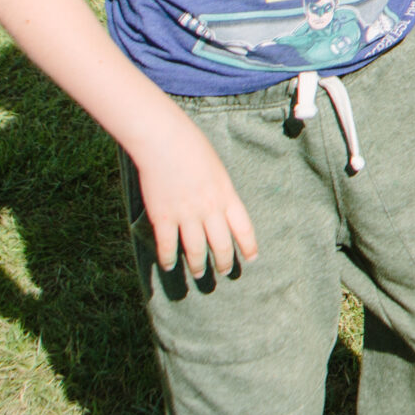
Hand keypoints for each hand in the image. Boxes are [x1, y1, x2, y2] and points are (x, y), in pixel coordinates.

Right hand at [128, 109, 257, 276]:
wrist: (165, 141)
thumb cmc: (192, 148)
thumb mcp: (217, 170)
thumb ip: (221, 191)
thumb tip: (220, 210)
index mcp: (226, 195)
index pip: (244, 228)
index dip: (249, 246)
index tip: (252, 258)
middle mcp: (209, 209)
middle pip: (221, 245)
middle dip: (225, 262)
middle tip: (225, 272)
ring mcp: (186, 215)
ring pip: (196, 250)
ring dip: (199, 265)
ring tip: (200, 274)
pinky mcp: (162, 217)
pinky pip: (167, 245)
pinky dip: (169, 258)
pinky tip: (170, 265)